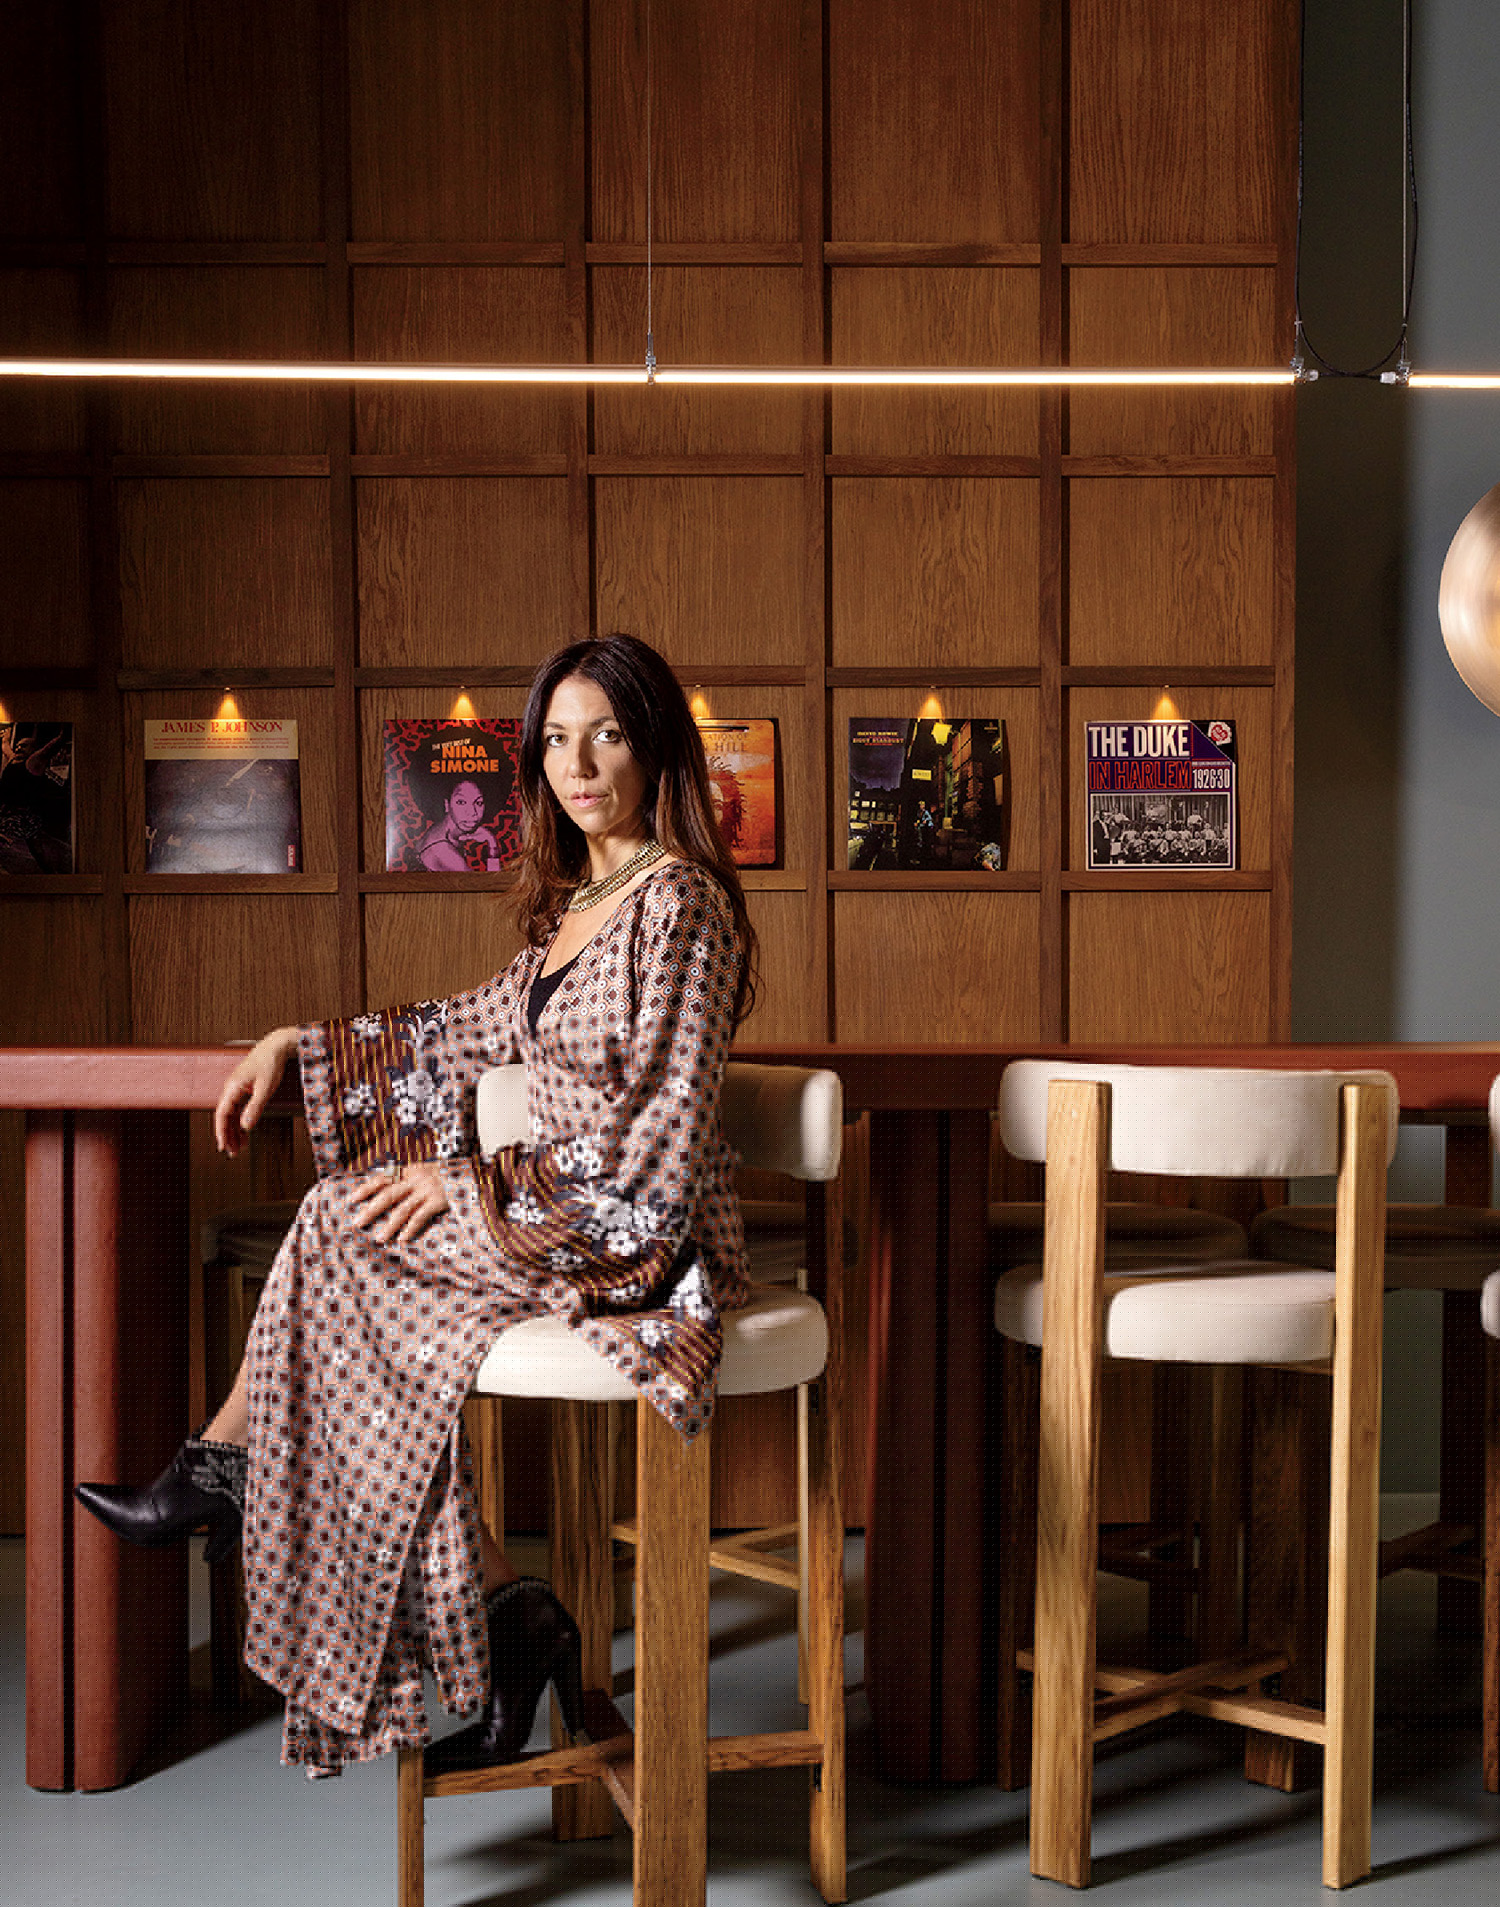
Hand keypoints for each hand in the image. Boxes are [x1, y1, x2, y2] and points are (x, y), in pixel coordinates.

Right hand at [214, 1026, 297, 1154]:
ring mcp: (236, 1088)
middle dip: (227, 1136)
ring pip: (231, 1114)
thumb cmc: (271, 1064)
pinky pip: (237, 1108)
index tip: (222, 1146)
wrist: (275, 1046)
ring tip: (239, 1148)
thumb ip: (255, 1107)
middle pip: (224, 1117)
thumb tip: (245, 1127)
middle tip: (232, 1154)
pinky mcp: (243, 1088)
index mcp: (232, 1087)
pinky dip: (239, 1121)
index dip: (221, 1132)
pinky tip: (244, 1132)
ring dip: (233, 1131)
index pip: (222, 1114)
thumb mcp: (266, 1088)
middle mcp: (230, 1088)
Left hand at [350, 1161, 450, 1243]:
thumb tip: (388, 1195)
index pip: (383, 1178)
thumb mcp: (427, 1170)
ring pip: (402, 1209)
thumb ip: (410, 1179)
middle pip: (388, 1194)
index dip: (366, 1188)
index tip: (351, 1199)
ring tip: (379, 1239)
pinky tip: (402, 1239)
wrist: (472, 1173)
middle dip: (371, 1209)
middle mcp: (416, 1178)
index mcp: (410, 1170)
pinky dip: (410, 1229)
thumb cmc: (448, 1175)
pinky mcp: (439, 1200)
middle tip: (357, 1223)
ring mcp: (427, 1189)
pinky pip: (420, 1217)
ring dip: (389, 1225)